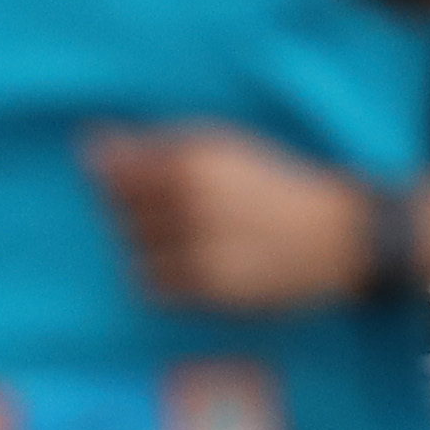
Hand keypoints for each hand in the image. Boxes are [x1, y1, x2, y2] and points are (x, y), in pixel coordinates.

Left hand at [82, 125, 388, 312]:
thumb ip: (156, 144)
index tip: (152, 187)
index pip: (117, 172)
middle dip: (139, 214)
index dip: (123, 181)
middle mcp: (193, 198)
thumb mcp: (225, 148)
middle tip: (184, 216)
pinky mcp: (210, 288)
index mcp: (196, 158)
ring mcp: (200, 245)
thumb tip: (87, 141)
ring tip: (194, 242)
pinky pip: (154, 287)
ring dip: (153, 248)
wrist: (341, 236)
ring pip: (134, 251)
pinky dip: (166, 278)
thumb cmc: (278, 186)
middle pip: (120, 212)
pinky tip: (198, 266)